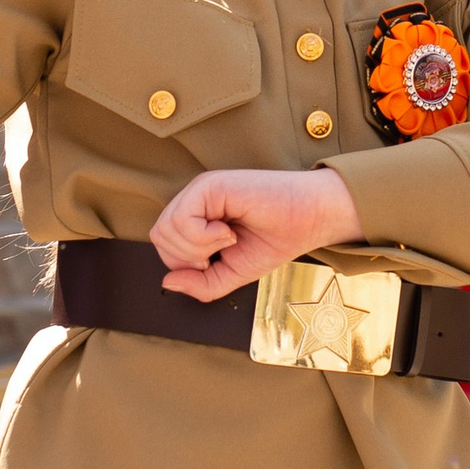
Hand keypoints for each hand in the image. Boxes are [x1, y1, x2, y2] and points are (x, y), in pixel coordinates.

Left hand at [146, 166, 366, 300]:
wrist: (309, 220)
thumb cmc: (275, 240)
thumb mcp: (232, 274)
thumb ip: (200, 283)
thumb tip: (167, 283)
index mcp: (196, 216)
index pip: (164, 244)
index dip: (185, 263)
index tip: (217, 260)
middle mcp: (194, 199)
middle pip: (160, 237)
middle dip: (189, 257)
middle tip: (222, 250)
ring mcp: (201, 190)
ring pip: (167, 230)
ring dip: (199, 247)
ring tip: (228, 238)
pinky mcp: (211, 185)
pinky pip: (182, 220)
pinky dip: (203, 237)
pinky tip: (228, 230)